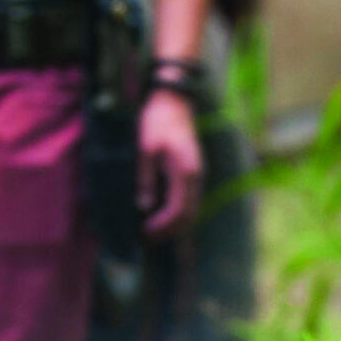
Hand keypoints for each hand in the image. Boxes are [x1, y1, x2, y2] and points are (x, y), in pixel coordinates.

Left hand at [137, 88, 202, 236]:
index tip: (144, 233)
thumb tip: (145, 207)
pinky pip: (187, 199)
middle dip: (169, 231)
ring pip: (190, 208)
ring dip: (173, 223)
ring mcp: (196, 174)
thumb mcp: (145, 149)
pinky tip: (160, 214)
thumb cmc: (158, 121)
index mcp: (186, 172)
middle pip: (188, 215)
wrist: (174, 100)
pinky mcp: (191, 171)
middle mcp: (196, 176)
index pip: (178, 210)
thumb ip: (146, 178)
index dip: (162, 226)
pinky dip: (176, 212)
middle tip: (146, 239)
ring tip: (151, 231)